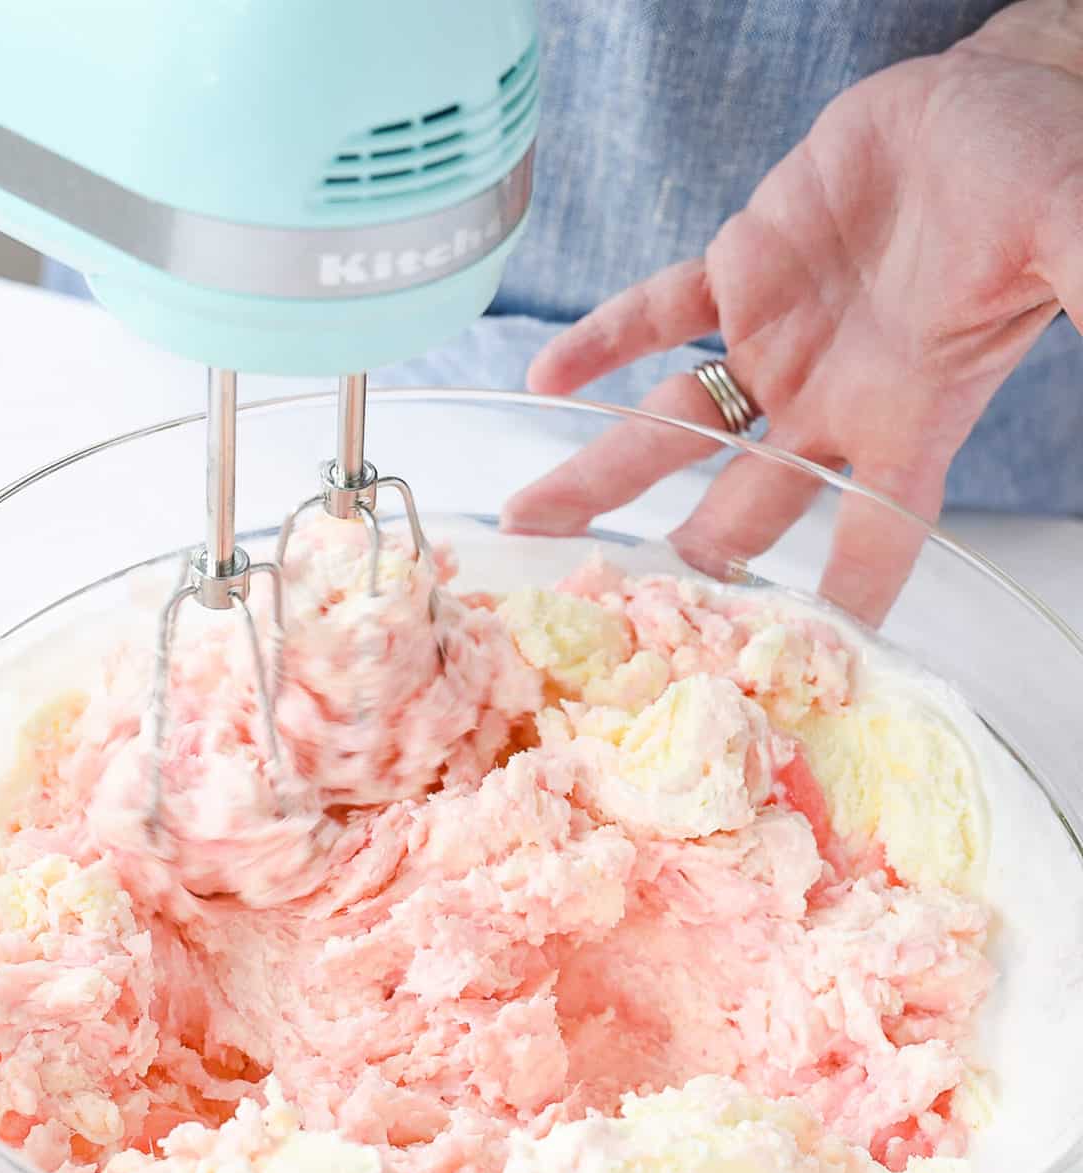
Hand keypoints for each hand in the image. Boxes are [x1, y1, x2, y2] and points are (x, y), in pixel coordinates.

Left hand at [503, 0, 1082, 621]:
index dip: (836, 611)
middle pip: (740, 513)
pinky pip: (656, 315)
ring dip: (602, 474)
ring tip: (532, 519)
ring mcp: (777, 345)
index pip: (872, 544)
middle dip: (678, 570)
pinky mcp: (743, 271)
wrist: (996, 104)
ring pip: (673, 429)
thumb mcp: (1066, 236)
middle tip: (612, 625)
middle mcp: (830, 405)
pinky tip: (544, 376)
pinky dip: (601, 342)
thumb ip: (1082, 286)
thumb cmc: (1039, 173)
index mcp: (907, 421)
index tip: (786, 682)